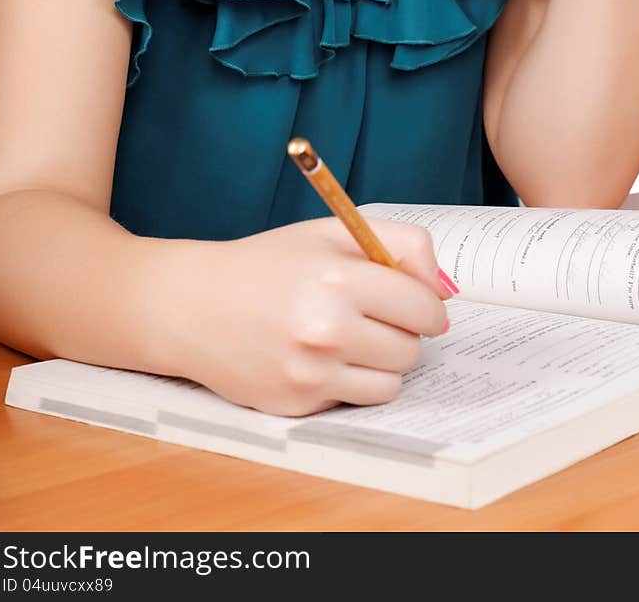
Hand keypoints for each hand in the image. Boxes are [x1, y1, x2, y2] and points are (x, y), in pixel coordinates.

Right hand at [166, 217, 451, 416]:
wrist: (194, 306)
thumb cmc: (268, 264)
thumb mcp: (333, 232)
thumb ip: (401, 244)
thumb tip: (445, 290)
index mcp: (337, 278)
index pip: (423, 307)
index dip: (427, 304)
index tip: (416, 302)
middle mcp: (325, 329)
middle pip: (411, 348)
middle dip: (403, 332)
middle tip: (373, 315)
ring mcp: (310, 374)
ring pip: (391, 382)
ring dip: (382, 361)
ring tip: (350, 337)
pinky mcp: (297, 406)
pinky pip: (356, 402)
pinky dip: (350, 382)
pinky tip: (319, 357)